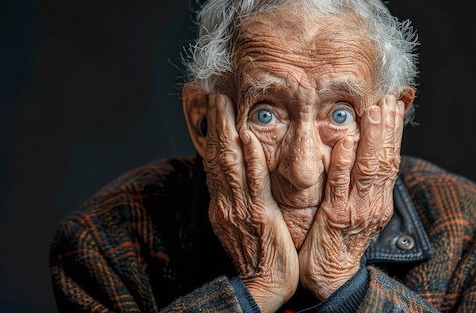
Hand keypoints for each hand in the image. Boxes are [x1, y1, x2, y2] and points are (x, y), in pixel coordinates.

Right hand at [203, 94, 297, 312]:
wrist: (262, 285)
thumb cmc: (258, 253)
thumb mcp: (242, 221)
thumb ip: (239, 196)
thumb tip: (242, 174)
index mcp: (222, 202)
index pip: (214, 161)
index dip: (214, 132)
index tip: (213, 108)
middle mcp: (226, 201)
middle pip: (217, 155)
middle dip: (216, 122)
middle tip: (215, 93)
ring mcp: (239, 208)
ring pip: (230, 163)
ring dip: (227, 130)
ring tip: (225, 102)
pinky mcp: (258, 216)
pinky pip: (252, 183)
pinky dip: (249, 159)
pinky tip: (247, 138)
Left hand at [298, 95, 404, 299]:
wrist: (330, 276)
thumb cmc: (338, 239)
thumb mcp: (357, 209)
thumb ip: (360, 182)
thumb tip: (362, 151)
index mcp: (380, 199)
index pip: (392, 159)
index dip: (394, 131)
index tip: (395, 104)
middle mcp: (374, 202)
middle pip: (386, 159)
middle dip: (388, 128)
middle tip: (389, 99)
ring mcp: (358, 210)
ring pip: (369, 169)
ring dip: (372, 139)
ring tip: (374, 111)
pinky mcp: (337, 217)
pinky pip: (341, 187)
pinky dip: (344, 163)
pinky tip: (346, 142)